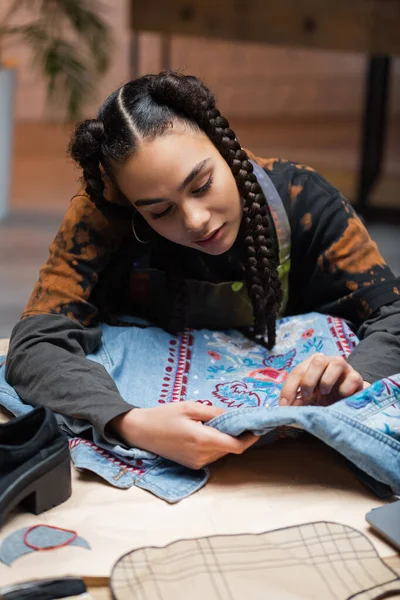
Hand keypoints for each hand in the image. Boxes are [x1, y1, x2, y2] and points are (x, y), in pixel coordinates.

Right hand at [111, 402, 259, 469]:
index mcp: (202, 440)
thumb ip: (214, 413)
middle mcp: (202, 456)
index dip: (250, 438)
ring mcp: (197, 463)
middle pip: (231, 449)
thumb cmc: (164, 415)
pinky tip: (211, 432)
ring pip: (223, 453)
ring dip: (228, 440)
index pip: (237, 446)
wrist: (140, 431)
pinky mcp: (192, 465)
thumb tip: (234, 415)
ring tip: (225, 423)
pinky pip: (213, 455)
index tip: (257, 426)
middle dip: (239, 436)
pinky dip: (217, 444)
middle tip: (243, 419)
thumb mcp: (190, 407)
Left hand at [278, 354, 365, 406]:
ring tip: (324, 393)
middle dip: (309, 380)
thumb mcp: (308, 400)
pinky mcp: (357, 378)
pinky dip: (344, 390)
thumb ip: (297, 402)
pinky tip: (341, 397)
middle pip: (317, 360)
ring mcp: (345, 368)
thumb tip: (284, 409)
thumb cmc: (323, 398)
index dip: (289, 388)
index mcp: (311, 365)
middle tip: (307, 395)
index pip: (297, 371)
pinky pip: (352, 379)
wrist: (346, 402)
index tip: (284, 405)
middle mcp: (328, 361)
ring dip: (327, 381)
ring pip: (337, 363)